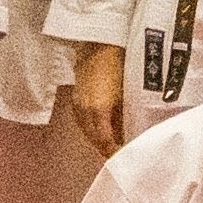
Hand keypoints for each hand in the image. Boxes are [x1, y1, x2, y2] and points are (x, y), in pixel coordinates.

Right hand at [69, 39, 125, 156]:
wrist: (99, 44)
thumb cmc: (118, 65)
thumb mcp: (125, 93)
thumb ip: (124, 115)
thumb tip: (127, 132)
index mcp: (99, 110)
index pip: (105, 140)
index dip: (113, 152)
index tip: (124, 158)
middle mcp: (85, 111)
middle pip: (94, 139)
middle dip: (106, 149)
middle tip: (119, 156)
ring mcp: (78, 105)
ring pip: (87, 131)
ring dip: (98, 140)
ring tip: (112, 146)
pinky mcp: (75, 100)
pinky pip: (82, 122)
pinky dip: (92, 130)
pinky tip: (101, 131)